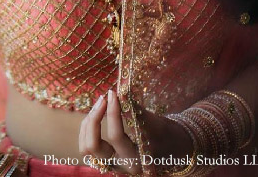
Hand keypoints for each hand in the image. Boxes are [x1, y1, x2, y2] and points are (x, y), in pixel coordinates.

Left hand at [79, 90, 193, 174]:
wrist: (171, 148)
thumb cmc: (165, 134)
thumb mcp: (153, 122)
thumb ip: (134, 109)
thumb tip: (118, 92)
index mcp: (134, 160)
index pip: (116, 136)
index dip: (112, 112)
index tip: (113, 93)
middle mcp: (119, 165)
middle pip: (92, 146)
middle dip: (93, 119)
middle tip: (103, 99)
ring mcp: (110, 163)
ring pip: (85, 147)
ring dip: (88, 123)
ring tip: (100, 104)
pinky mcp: (105, 158)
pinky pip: (87, 145)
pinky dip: (88, 128)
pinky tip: (97, 113)